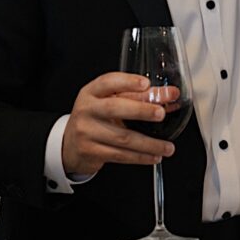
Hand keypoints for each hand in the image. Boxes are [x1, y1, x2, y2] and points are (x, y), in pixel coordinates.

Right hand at [62, 72, 176, 175]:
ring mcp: (87, 131)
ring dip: (148, 143)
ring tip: (168, 146)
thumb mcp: (110, 101)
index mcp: (92, 92)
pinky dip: (140, 157)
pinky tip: (154, 156)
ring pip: (122, 137)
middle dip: (141, 110)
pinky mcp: (91, 151)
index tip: (146, 84)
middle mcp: (87, 109)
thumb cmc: (96, 118)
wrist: (69, 144)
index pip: (108, 82)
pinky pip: (120, 155)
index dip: (127, 82)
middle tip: (161, 113)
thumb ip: (139, 96)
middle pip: (114, 108)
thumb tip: (170, 96)